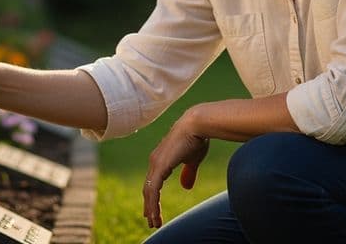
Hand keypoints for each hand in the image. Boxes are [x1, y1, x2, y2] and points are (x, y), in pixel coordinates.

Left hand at [143, 110, 209, 227]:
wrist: (197, 124)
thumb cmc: (196, 138)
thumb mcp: (192, 160)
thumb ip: (188, 173)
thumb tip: (186, 187)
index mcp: (161, 159)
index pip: (153, 182)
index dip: (152, 197)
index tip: (153, 210)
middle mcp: (155, 161)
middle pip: (148, 188)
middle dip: (149, 205)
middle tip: (151, 221)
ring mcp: (156, 163)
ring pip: (149, 191)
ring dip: (151, 208)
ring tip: (153, 222)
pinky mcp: (160, 165)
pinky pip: (154, 189)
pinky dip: (153, 203)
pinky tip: (155, 213)